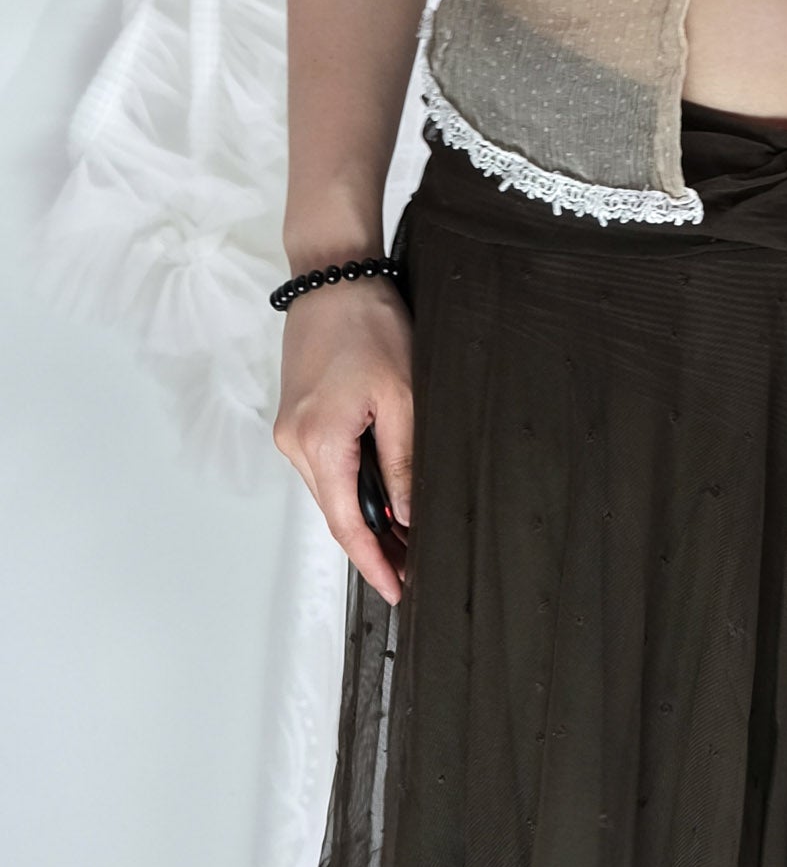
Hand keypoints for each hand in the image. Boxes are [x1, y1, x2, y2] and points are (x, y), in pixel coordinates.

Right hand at [272, 278, 414, 603]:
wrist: (333, 276)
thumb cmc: (368, 324)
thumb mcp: (402, 396)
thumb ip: (403, 460)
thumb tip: (408, 515)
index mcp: (319, 442)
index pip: (348, 524)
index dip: (374, 563)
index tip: (397, 590)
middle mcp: (294, 443)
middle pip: (337, 513)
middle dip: (375, 544)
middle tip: (416, 566)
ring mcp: (290, 431)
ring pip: (331, 491)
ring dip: (366, 514)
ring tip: (408, 534)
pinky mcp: (296, 417)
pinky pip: (326, 466)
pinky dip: (354, 485)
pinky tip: (383, 491)